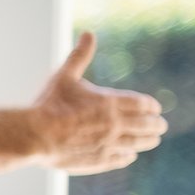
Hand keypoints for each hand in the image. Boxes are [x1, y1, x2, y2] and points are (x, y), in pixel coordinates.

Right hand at [30, 32, 166, 173]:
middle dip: (156, 124)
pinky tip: (129, 154)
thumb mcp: (65, 77)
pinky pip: (123, 159)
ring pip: (139, 143)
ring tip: (152, 140)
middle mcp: (115, 124)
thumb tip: (88, 34)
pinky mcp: (100, 160)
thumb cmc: (49, 104)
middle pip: (148, 125)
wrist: (34, 135)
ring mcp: (109, 144)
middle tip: (160, 125)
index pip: (144, 104)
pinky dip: (129, 156)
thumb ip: (80, 56)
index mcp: (110, 102)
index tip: (154, 108)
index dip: (151, 106)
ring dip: (148, 141)